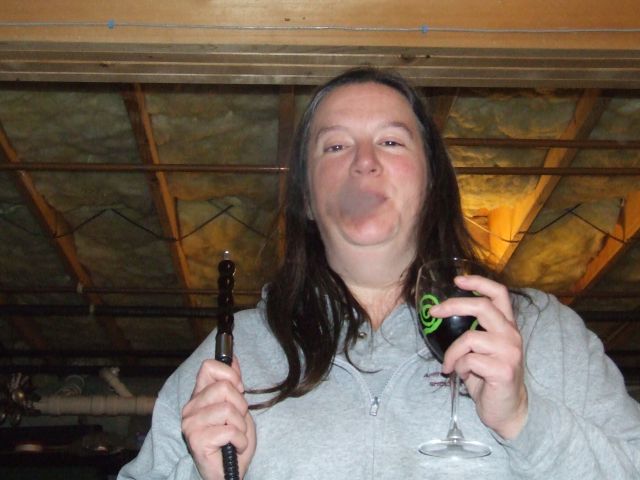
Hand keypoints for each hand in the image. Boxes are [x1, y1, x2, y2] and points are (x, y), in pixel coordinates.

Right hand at [181, 357, 255, 478]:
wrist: (230, 471)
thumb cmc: (233, 440)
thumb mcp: (239, 407)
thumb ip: (234, 384)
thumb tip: (234, 358)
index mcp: (199, 396)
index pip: (209, 367)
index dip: (229, 374)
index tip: (239, 388)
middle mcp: (191, 408)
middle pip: (223, 387)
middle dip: (240, 405)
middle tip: (238, 420)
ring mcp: (191, 424)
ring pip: (228, 409)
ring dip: (241, 425)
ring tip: (236, 435)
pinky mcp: (196, 440)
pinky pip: (230, 430)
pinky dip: (240, 440)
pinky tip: (235, 446)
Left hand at [430, 275, 527, 439]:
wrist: (507, 410)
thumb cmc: (489, 378)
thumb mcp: (481, 350)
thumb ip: (472, 332)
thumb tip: (442, 313)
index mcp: (506, 326)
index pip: (499, 293)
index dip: (478, 281)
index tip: (457, 280)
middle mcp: (511, 335)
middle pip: (482, 306)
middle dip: (453, 306)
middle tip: (434, 312)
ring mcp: (510, 352)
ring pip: (469, 338)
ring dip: (452, 353)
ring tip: (451, 366)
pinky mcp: (503, 370)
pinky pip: (469, 360)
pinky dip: (459, 368)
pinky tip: (464, 377)